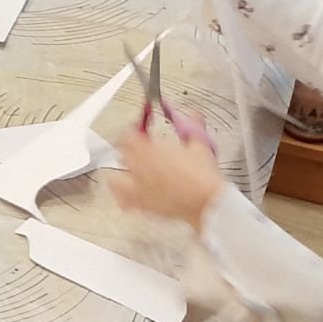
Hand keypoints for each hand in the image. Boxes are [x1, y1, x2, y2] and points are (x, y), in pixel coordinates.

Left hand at [112, 121, 226, 227]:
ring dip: (119, 174)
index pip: (127, 135)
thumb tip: (193, 115)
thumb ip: (194, 127)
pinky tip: (128, 196)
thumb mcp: (200, 146)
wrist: (207, 203)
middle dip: (127, 149)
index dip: (132, 129)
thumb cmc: (202, 177)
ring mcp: (139, 188)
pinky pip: (124, 202)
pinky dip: (123, 197)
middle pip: (122, 155)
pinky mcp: (144, 206)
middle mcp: (139, 169)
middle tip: (137, 147)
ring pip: (115, 179)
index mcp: (149, 151)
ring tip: (126, 172)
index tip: (138, 127)